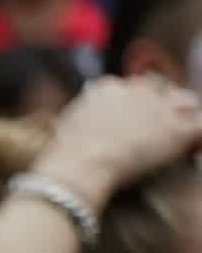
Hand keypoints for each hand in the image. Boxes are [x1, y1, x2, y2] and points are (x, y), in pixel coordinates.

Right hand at [36, 76, 201, 203]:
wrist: (79, 165)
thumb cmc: (63, 153)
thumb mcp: (63, 125)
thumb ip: (78, 116)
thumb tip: (72, 120)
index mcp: (109, 87)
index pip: (131, 88)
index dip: (133, 105)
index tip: (129, 121)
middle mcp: (139, 90)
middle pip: (161, 90)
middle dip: (161, 106)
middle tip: (156, 128)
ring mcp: (161, 109)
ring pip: (187, 102)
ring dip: (184, 115)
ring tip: (180, 133)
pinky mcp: (178, 130)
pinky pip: (200, 125)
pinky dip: (197, 137)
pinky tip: (193, 146)